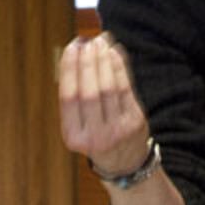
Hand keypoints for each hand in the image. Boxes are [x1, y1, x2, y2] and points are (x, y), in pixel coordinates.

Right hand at [58, 34, 151, 175]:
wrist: (124, 163)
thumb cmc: (95, 135)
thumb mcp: (79, 125)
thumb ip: (76, 95)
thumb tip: (77, 51)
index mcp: (73, 136)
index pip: (69, 96)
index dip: (70, 69)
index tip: (71, 47)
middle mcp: (95, 136)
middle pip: (90, 91)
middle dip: (88, 63)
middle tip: (87, 41)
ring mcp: (117, 129)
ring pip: (109, 88)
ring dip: (104, 61)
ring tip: (100, 42)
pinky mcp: (135, 121)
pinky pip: (126, 88)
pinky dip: (119, 67)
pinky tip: (114, 52)